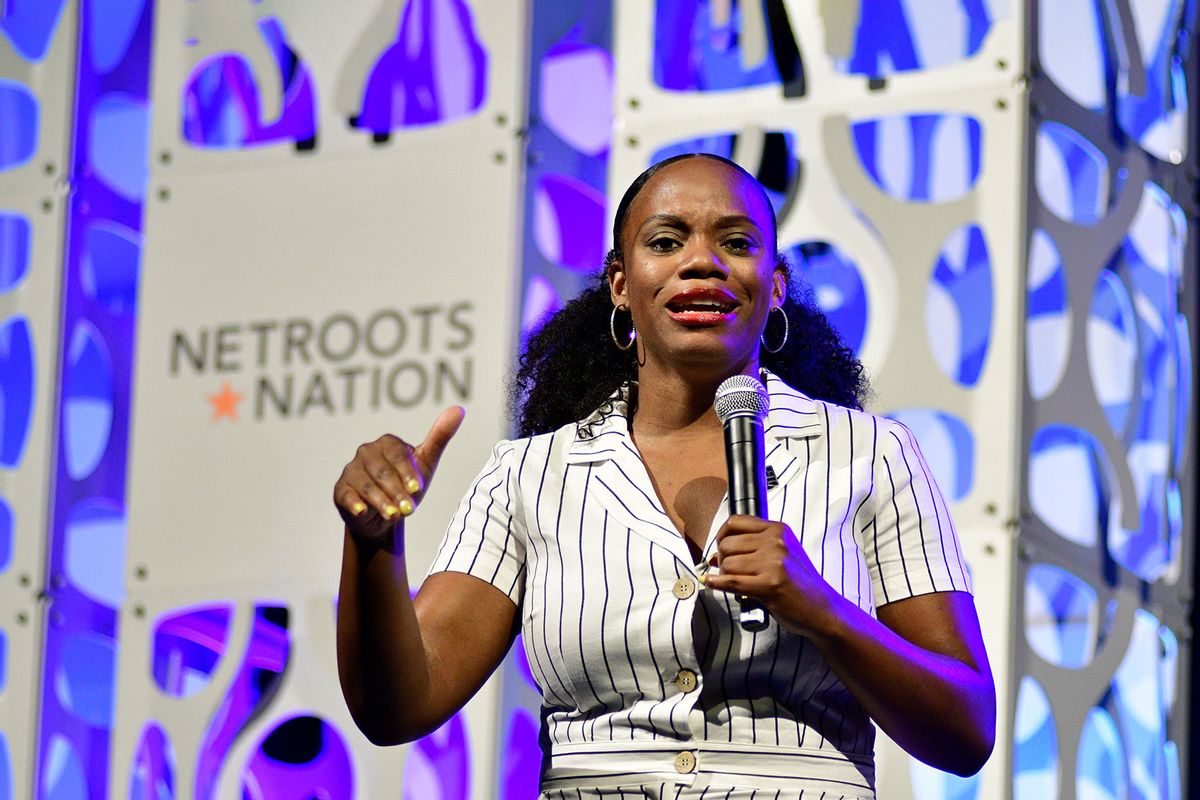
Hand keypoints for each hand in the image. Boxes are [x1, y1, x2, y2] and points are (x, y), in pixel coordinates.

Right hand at [333, 406, 464, 543]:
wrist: (387, 516)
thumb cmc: (408, 485)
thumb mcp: (426, 463)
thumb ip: (440, 438)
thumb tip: (459, 409)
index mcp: (387, 443)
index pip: (396, 454)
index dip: (407, 472)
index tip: (418, 488)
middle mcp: (366, 453)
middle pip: (382, 471)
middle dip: (396, 491)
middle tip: (410, 509)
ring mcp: (351, 471)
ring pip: (366, 485)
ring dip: (381, 501)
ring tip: (395, 515)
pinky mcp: (340, 490)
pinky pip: (346, 495)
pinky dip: (354, 503)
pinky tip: (362, 511)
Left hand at [703, 515, 835, 636]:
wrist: (822, 609)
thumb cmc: (799, 584)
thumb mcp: (781, 553)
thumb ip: (752, 547)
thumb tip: (713, 555)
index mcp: (778, 530)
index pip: (735, 522)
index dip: (721, 536)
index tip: (720, 548)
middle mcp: (776, 542)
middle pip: (727, 544)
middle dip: (721, 560)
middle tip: (729, 572)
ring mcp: (774, 563)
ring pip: (727, 564)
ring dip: (725, 576)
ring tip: (738, 583)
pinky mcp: (770, 585)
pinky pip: (731, 581)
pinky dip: (717, 583)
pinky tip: (711, 583)